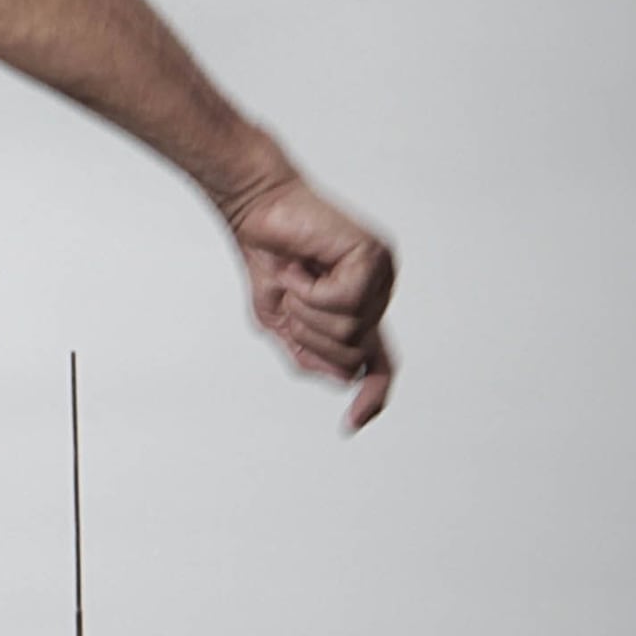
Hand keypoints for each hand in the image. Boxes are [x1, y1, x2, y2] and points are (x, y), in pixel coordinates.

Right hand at [221, 171, 398, 428]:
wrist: (255, 210)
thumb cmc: (268, 259)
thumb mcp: (278, 321)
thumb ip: (306, 354)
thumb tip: (345, 377)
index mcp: (360, 310)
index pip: (378, 361)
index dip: (371, 395)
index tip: (352, 425)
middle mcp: (378, 294)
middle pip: (352, 352)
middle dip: (309, 336)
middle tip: (289, 299)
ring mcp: (380, 275)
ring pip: (350, 330)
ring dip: (307, 310)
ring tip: (295, 279)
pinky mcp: (373, 257)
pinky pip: (345, 301)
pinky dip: (311, 291)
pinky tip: (303, 268)